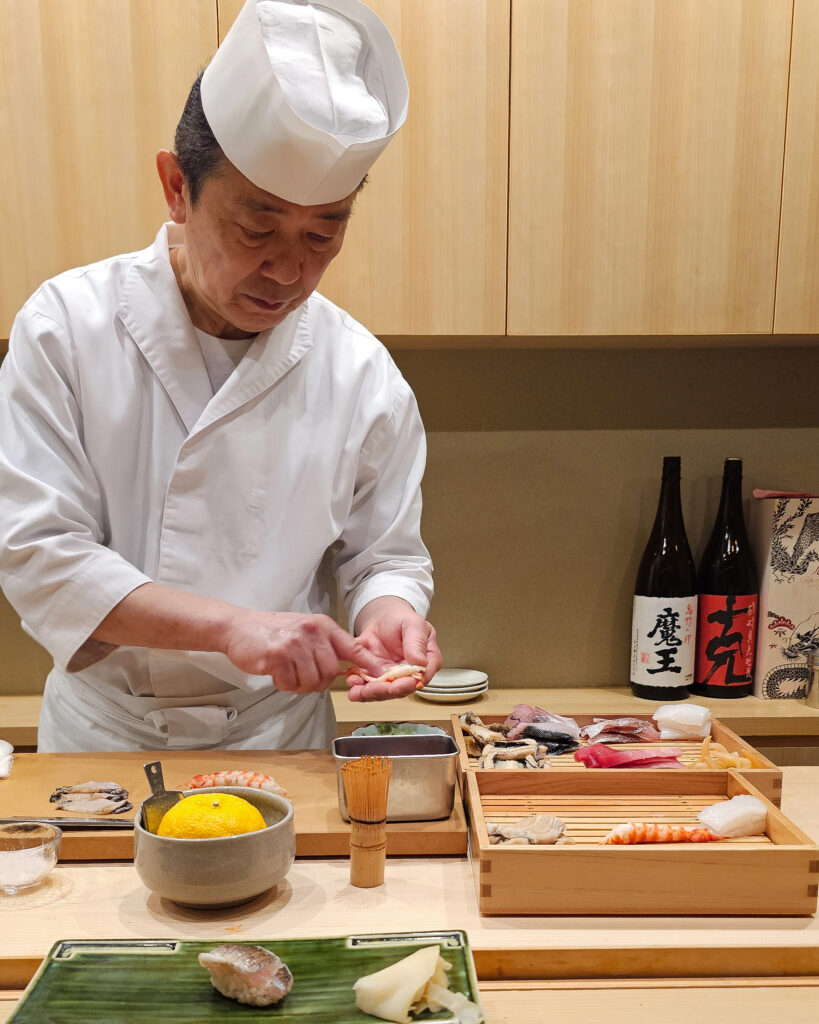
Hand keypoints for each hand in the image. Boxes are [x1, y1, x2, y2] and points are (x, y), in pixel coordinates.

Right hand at [222, 610, 381, 693]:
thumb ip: (326, 645)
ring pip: (312, 681)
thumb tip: (346, 667)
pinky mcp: (277, 656)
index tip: (384, 676)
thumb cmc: (273, 631)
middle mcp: (312, 633)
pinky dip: (285, 684)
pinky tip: (276, 672)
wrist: (238, 626)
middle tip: (302, 676)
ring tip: (288, 673)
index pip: (353, 647)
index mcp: (322, 626)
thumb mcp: (306, 630)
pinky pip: (291, 683)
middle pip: (331, 671)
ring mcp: (295, 644)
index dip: (370, 665)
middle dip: (319, 681)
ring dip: (300, 685)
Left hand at [346, 597, 442, 701]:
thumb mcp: (413, 624)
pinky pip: (367, 685)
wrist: (382, 617)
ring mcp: (392, 676)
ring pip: (382, 691)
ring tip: (357, 689)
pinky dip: (359, 686)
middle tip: (370, 689)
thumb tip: (420, 663)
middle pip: (400, 689)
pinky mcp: (375, 675)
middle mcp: (410, 672)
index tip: (395, 686)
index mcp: (426, 660)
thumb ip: (417, 642)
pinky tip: (352, 682)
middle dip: (383, 691)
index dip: (407, 685)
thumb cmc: (401, 618)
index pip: (421, 678)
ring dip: (368, 693)